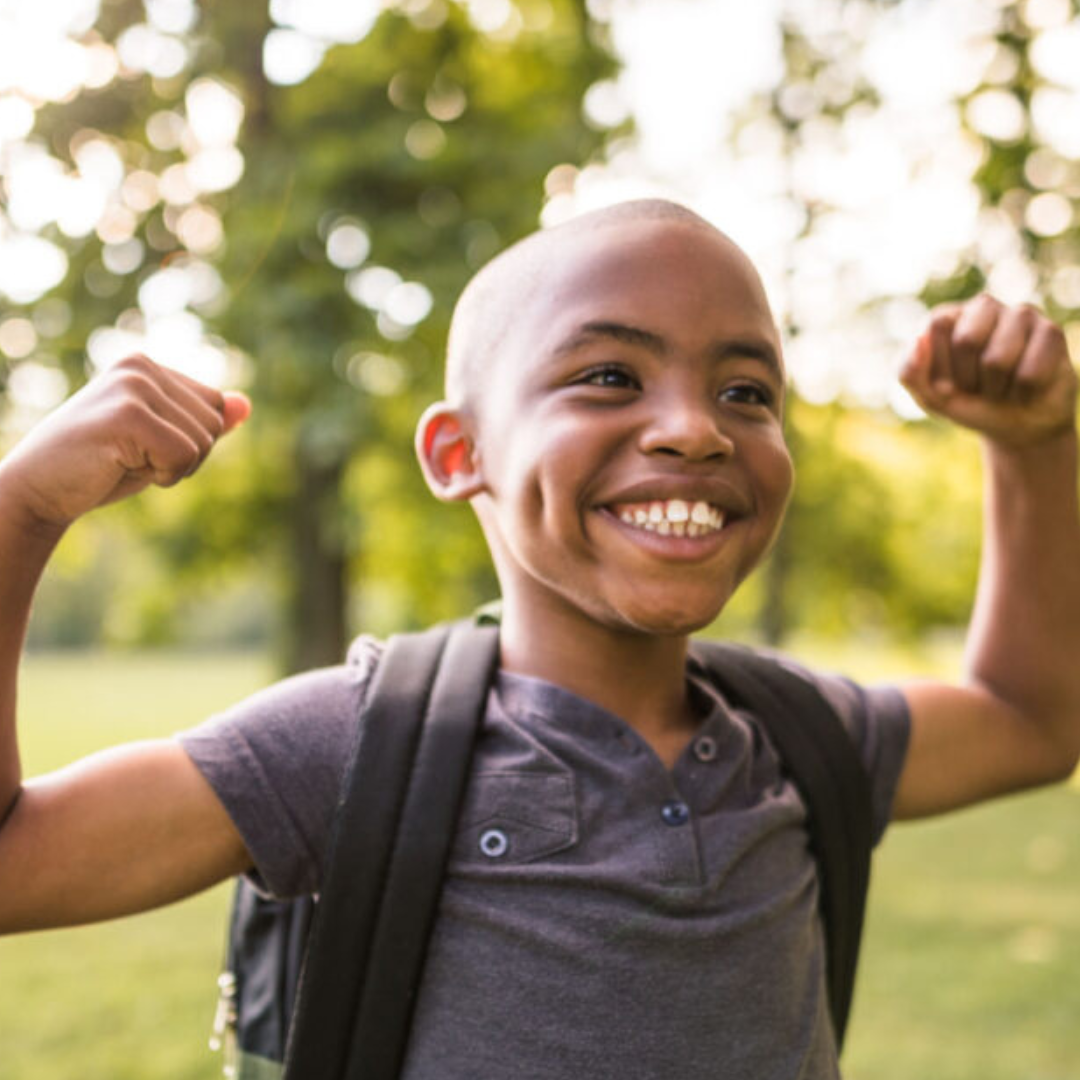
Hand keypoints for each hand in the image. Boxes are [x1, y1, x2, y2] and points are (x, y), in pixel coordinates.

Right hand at [0, 355, 250, 531]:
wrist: (37, 490)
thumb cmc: (101, 467)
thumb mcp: (160, 442)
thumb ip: (201, 422)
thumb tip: (246, 405)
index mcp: (147, 365)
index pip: (215, 407)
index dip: (191, 442)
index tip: (144, 447)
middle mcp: (140, 366)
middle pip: (214, 425)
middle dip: (185, 457)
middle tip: (132, 459)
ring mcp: (133, 386)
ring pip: (203, 442)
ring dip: (172, 468)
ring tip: (125, 461)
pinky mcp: (127, 414)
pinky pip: (184, 456)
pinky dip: (164, 476)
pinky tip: (121, 467)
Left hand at [900, 295, 1077, 447]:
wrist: (1014, 425)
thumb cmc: (967, 403)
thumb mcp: (928, 396)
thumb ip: (909, 371)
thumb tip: (919, 338)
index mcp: (946, 316)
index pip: (935, 328)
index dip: (940, 368)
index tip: (947, 383)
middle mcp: (983, 306)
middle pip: (966, 340)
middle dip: (968, 379)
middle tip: (976, 386)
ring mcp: (1019, 314)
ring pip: (997, 359)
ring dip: (996, 388)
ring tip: (1001, 385)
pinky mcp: (1050, 332)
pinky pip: (1029, 372)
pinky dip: (1023, 392)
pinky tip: (1025, 387)